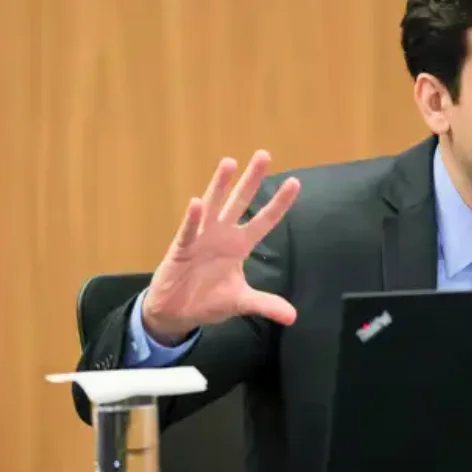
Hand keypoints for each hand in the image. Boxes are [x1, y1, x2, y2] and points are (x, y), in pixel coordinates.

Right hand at [141, 150, 300, 344]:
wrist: (177, 312)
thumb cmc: (208, 299)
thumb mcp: (241, 302)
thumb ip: (265, 304)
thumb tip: (293, 317)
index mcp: (239, 246)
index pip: (264, 220)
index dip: (278, 203)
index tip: (294, 183)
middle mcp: (222, 235)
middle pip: (240, 202)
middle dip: (252, 180)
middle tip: (264, 155)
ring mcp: (201, 239)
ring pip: (213, 206)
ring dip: (220, 185)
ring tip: (230, 163)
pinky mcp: (181, 250)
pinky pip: (187, 231)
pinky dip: (192, 218)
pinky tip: (197, 202)